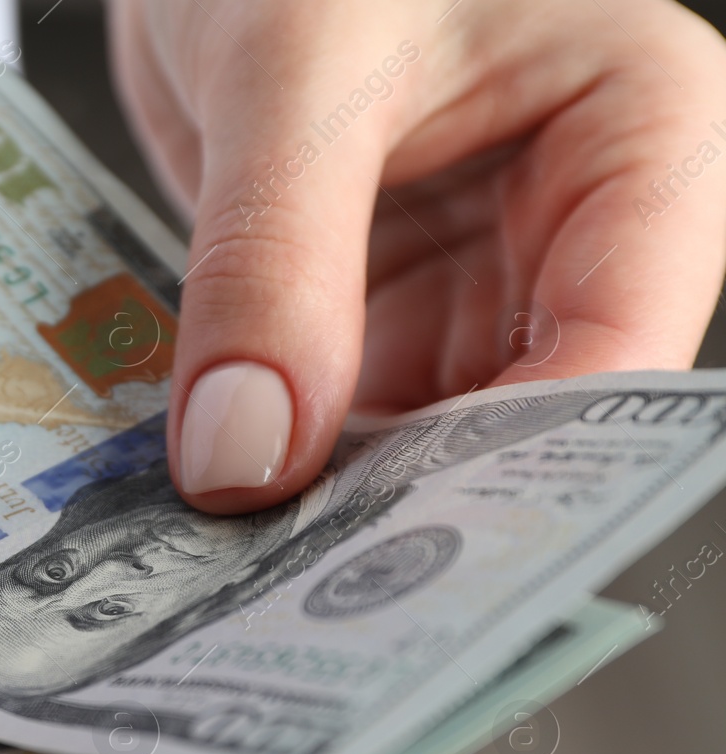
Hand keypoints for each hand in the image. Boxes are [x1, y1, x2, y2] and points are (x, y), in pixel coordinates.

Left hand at [112, 0, 725, 511]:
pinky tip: (202, 503)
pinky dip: (266, 454)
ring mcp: (460, 274)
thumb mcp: (293, 68)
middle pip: (512, 411)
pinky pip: (325, 406)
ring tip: (229, 571)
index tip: (400, 556)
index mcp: (639, 137)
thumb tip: (246, 453)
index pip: (616, 338)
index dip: (514, 462)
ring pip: (412, 430)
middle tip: (293, 597)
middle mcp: (562, 227)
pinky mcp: (361, 301)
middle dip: (403, 501)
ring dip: (321, 496)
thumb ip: (273, 256)